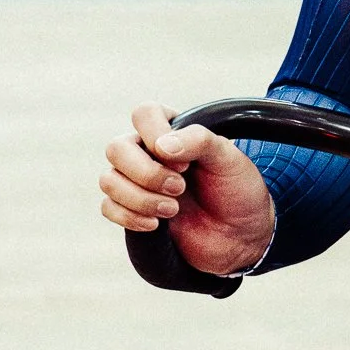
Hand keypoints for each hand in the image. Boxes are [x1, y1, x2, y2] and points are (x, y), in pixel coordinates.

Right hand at [99, 104, 275, 276]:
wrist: (241, 235)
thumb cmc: (237, 190)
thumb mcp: (229, 159)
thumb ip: (199, 141)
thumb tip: (160, 146)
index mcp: (171, 130)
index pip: (143, 114)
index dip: (157, 137)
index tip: (185, 163)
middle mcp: (147, 152)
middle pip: (116, 149)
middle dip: (146, 173)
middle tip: (180, 188)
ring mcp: (137, 182)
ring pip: (109, 180)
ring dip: (140, 198)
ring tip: (172, 210)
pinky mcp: (132, 210)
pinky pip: (108, 207)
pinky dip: (130, 217)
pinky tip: (156, 225)